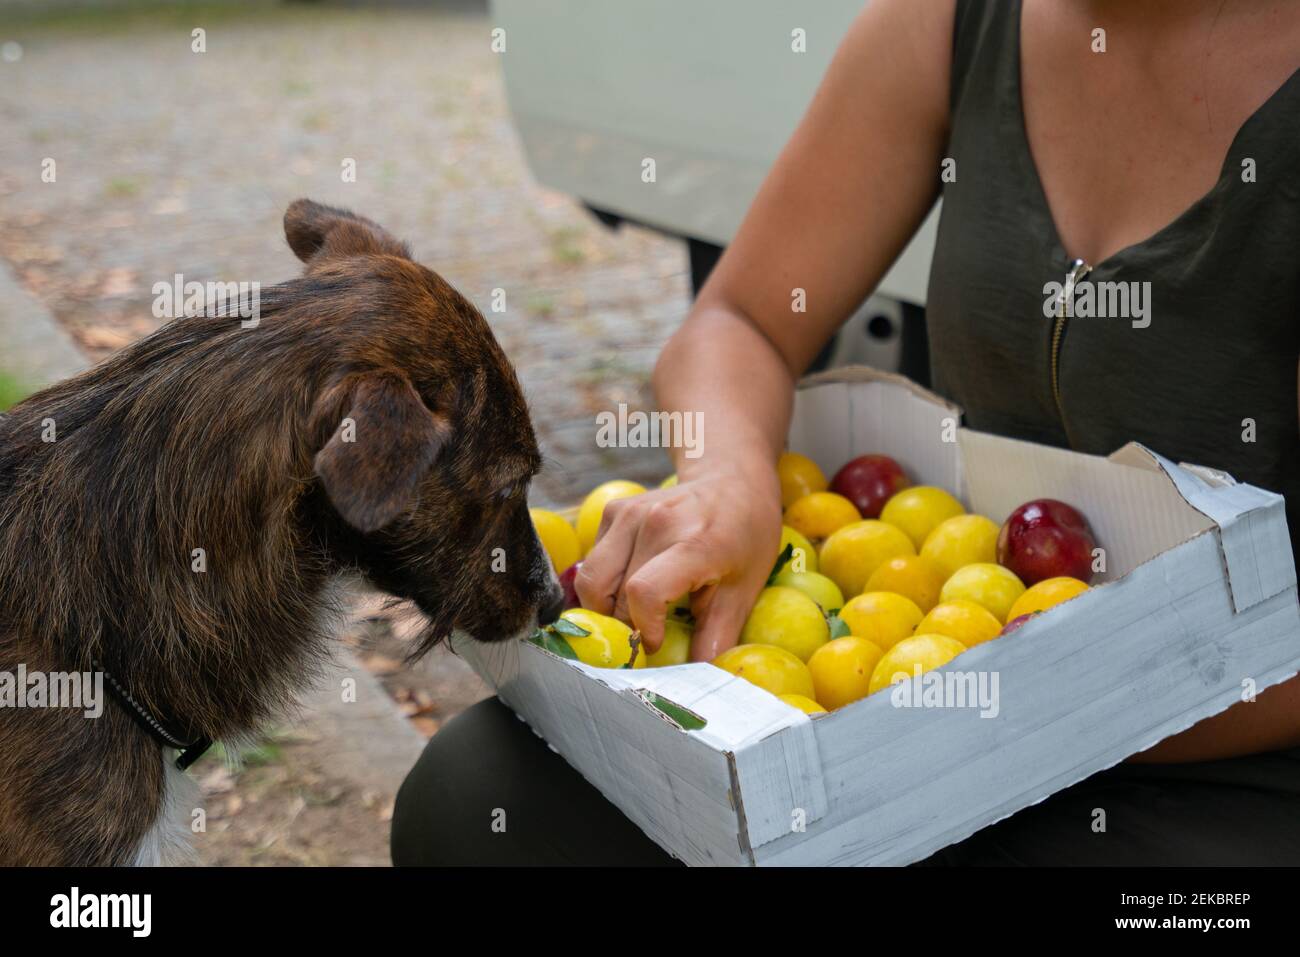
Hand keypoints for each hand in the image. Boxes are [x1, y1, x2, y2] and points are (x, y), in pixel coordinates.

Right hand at [575, 460, 781, 661]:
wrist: (732, 477)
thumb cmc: (745, 535)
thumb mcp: (745, 586)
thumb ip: (718, 633)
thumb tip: (700, 677)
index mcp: (694, 543)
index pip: (642, 592)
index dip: (642, 629)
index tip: (655, 644)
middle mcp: (655, 523)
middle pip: (613, 594)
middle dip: (625, 626)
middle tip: (647, 634)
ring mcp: (630, 513)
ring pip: (592, 580)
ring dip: (606, 607)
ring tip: (635, 613)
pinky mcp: (614, 510)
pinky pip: (594, 561)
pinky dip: (605, 583)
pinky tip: (632, 581)